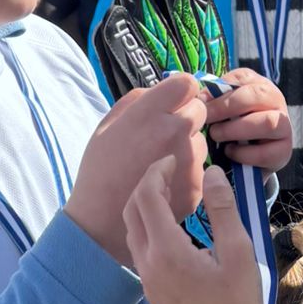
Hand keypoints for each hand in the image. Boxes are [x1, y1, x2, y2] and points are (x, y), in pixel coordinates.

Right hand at [67, 72, 207, 262]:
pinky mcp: (196, 184)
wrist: (103, 220)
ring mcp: (188, 160)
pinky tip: (167, 180)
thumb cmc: (101, 169)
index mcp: (150, 114)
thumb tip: (162, 90)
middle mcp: (174, 133)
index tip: (173, 100)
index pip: (187, 83)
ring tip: (161, 161)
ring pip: (201, 139)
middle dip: (186, 115)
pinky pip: (200, 166)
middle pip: (200, 108)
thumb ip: (137, 101)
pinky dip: (187, 169)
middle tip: (166, 132)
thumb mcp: (107, 126)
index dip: (180, 90)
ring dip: (188, 144)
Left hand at [124, 163, 266, 303]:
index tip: (175, 160)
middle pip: (132, 210)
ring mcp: (146, 280)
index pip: (147, 196)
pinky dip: (148, 228)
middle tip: (171, 172)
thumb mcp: (239, 251)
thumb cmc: (241, 303)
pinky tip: (173, 227)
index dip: (157, 171)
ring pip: (132, 231)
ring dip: (144, 207)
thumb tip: (212, 172)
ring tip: (171, 194)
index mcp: (167, 251)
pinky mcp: (151, 292)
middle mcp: (148, 264)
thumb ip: (223, 208)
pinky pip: (139, 250)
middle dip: (147, 185)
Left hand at [204, 70, 292, 171]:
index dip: (220, 89)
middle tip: (206, 118)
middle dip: (226, 107)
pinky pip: (265, 152)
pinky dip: (243, 153)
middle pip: (257, 95)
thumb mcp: (223, 110)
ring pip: (267, 122)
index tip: (200, 101)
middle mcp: (277, 102)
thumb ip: (214, 99)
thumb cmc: (233, 128)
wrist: (249, 158)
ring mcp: (285, 127)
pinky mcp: (284, 152)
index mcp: (260, 85)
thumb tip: (200, 99)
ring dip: (236, 129)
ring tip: (216, 135)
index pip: (244, 78)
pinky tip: (230, 152)